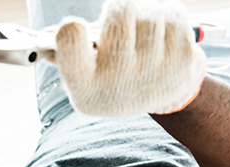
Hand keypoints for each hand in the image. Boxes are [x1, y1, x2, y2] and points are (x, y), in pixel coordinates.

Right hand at [54, 0, 205, 116]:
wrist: (159, 94)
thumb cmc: (113, 74)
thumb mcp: (84, 73)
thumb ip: (65, 51)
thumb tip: (47, 36)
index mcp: (85, 87)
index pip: (70, 41)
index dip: (71, 29)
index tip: (75, 28)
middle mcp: (118, 83)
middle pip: (119, 11)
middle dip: (120, 9)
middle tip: (120, 23)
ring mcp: (154, 73)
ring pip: (150, 12)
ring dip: (146, 13)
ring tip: (143, 34)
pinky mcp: (182, 62)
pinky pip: (174, 15)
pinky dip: (169, 17)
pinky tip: (163, 37)